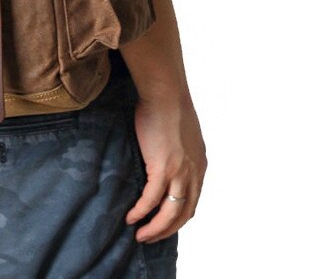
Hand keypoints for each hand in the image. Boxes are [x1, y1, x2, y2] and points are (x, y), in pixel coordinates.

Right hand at [125, 92, 207, 242]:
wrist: (165, 93)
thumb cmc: (169, 104)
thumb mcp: (182, 133)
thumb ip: (178, 149)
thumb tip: (164, 154)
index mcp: (199, 164)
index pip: (193, 200)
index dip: (178, 216)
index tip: (164, 223)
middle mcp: (194, 173)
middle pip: (184, 213)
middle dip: (167, 230)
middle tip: (151, 237)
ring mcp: (180, 172)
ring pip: (170, 213)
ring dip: (155, 228)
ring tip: (140, 235)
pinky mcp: (163, 167)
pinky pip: (152, 199)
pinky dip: (142, 212)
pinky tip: (132, 218)